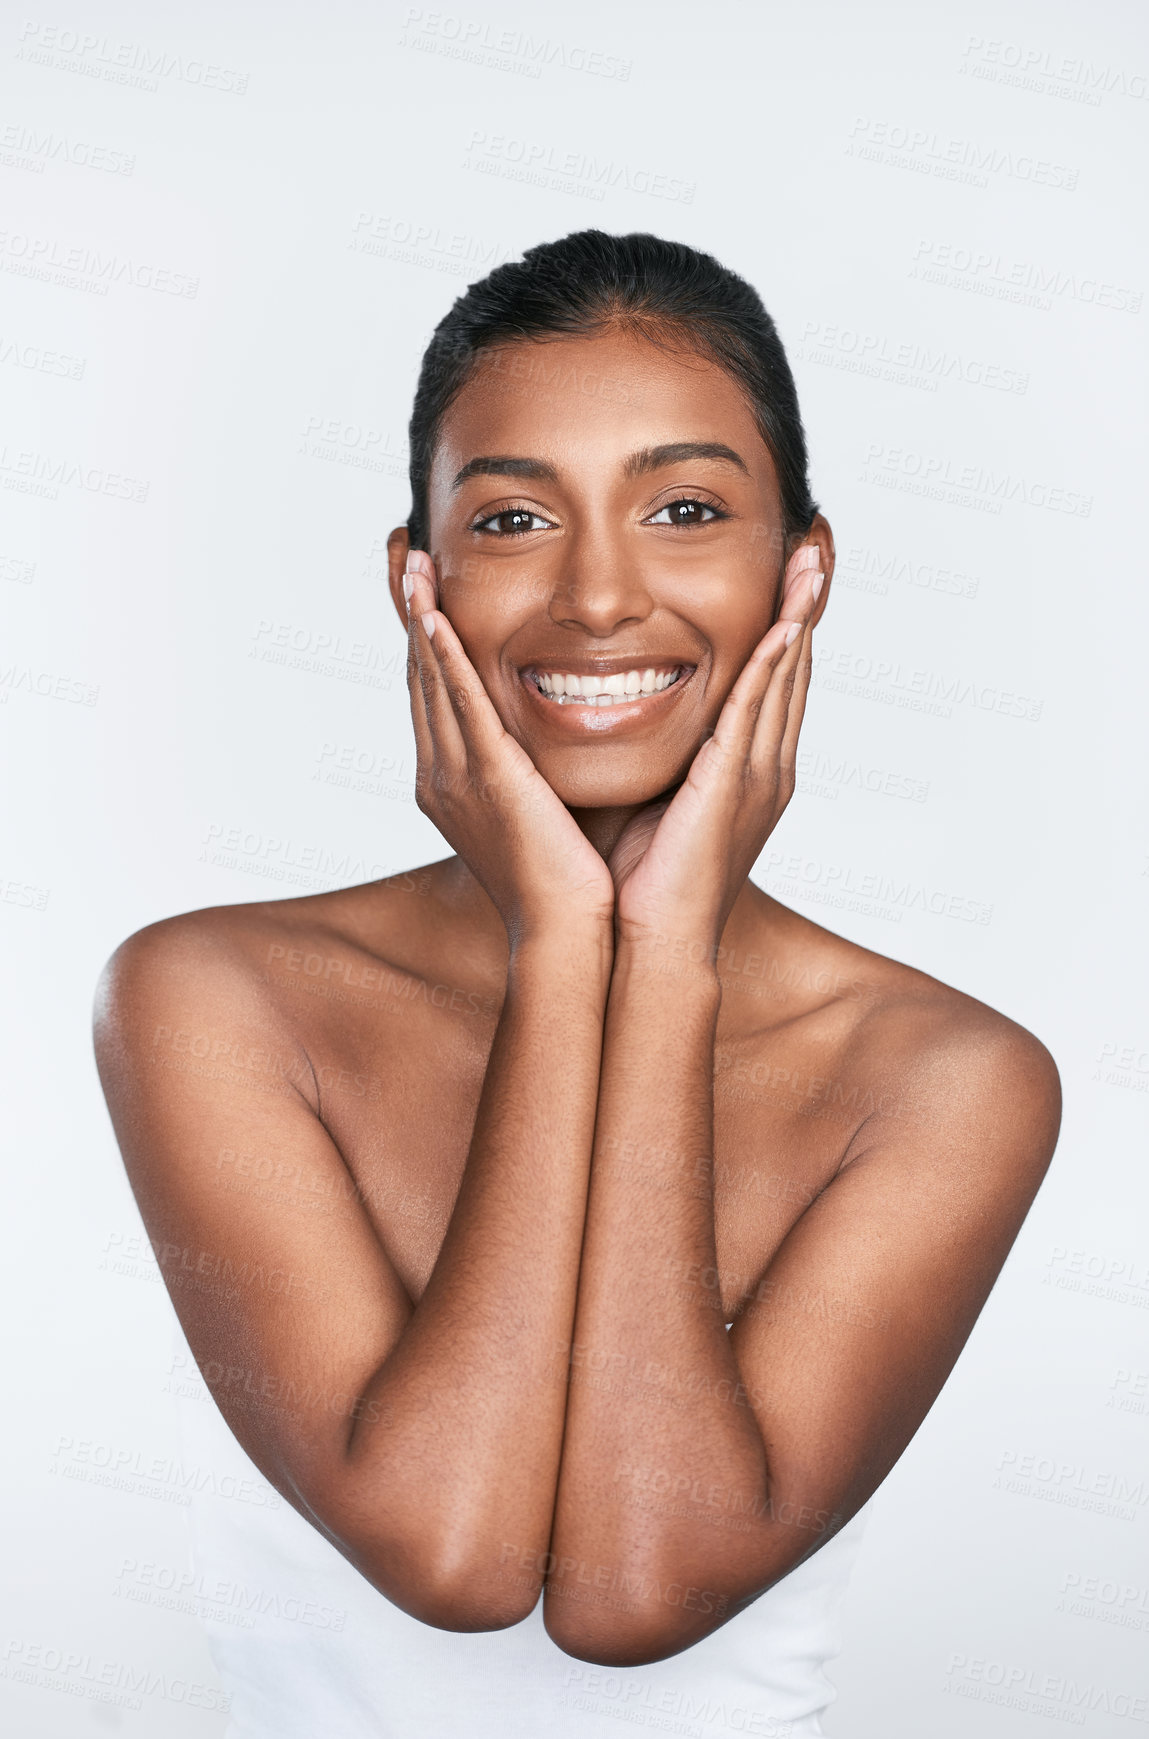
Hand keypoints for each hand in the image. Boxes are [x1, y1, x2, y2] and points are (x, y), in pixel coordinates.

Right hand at [403, 552, 615, 943]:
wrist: (567, 931)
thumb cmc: (569, 880)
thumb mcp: (543, 806)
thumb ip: (537, 764)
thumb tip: (561, 729)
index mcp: (453, 781)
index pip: (433, 692)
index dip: (422, 636)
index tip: (420, 584)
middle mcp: (441, 774)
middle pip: (418, 675)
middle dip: (410, 611)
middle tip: (401, 553)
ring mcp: (457, 776)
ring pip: (430, 681)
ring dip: (419, 617)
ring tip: (411, 562)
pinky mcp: (488, 777)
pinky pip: (459, 705)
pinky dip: (442, 658)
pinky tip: (434, 615)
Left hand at [609, 546, 822, 952]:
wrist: (649, 942)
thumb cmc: (639, 880)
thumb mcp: (651, 794)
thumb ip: (652, 752)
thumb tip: (610, 708)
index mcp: (745, 770)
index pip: (771, 680)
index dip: (784, 623)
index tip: (789, 569)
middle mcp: (764, 766)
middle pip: (793, 666)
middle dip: (806, 603)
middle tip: (817, 541)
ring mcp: (758, 774)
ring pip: (787, 675)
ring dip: (800, 612)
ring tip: (813, 555)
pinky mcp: (737, 783)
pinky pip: (761, 707)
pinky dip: (776, 659)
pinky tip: (785, 616)